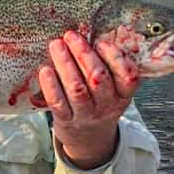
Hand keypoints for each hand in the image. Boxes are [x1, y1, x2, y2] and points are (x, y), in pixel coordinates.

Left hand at [38, 30, 140, 168]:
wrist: (89, 139)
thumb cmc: (99, 103)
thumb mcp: (113, 89)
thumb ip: (108, 67)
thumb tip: (91, 33)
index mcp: (123, 95)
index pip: (128, 77)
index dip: (115, 58)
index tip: (101, 42)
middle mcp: (107, 106)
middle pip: (98, 78)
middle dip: (83, 54)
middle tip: (71, 35)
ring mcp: (86, 115)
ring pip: (76, 88)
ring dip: (65, 64)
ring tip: (56, 45)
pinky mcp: (66, 120)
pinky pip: (58, 102)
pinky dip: (51, 85)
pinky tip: (45, 70)